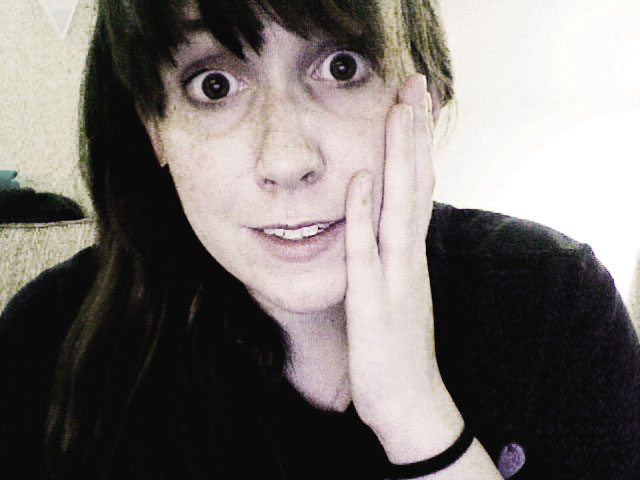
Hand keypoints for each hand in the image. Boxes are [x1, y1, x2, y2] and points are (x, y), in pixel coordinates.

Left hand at [344, 74, 463, 463]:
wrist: (410, 403)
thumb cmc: (398, 348)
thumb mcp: (397, 293)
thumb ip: (391, 258)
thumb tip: (383, 229)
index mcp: (410, 255)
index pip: (417, 188)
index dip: (416, 145)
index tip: (415, 105)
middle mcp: (408, 257)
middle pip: (414, 184)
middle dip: (412, 133)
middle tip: (415, 84)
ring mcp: (394, 277)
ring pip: (399, 206)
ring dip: (398, 156)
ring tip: (399, 110)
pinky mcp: (374, 301)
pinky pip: (367, 251)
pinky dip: (363, 213)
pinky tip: (360, 178)